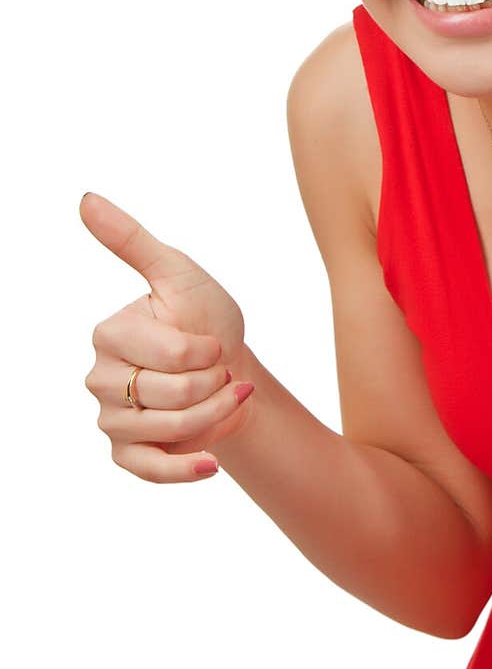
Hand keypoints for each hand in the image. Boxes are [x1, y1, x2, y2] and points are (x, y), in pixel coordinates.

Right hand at [80, 192, 254, 481]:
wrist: (230, 368)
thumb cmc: (205, 317)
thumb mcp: (177, 272)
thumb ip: (131, 240)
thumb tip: (85, 198)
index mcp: (109, 334)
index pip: (168, 355)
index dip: (206, 352)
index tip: (215, 342)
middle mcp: (100, 379)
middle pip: (170, 398)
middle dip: (214, 386)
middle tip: (223, 372)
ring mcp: (111, 419)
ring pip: (168, 433)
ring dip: (215, 418)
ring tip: (229, 397)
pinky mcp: (127, 454)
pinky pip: (149, 471)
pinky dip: (185, 470)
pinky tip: (211, 463)